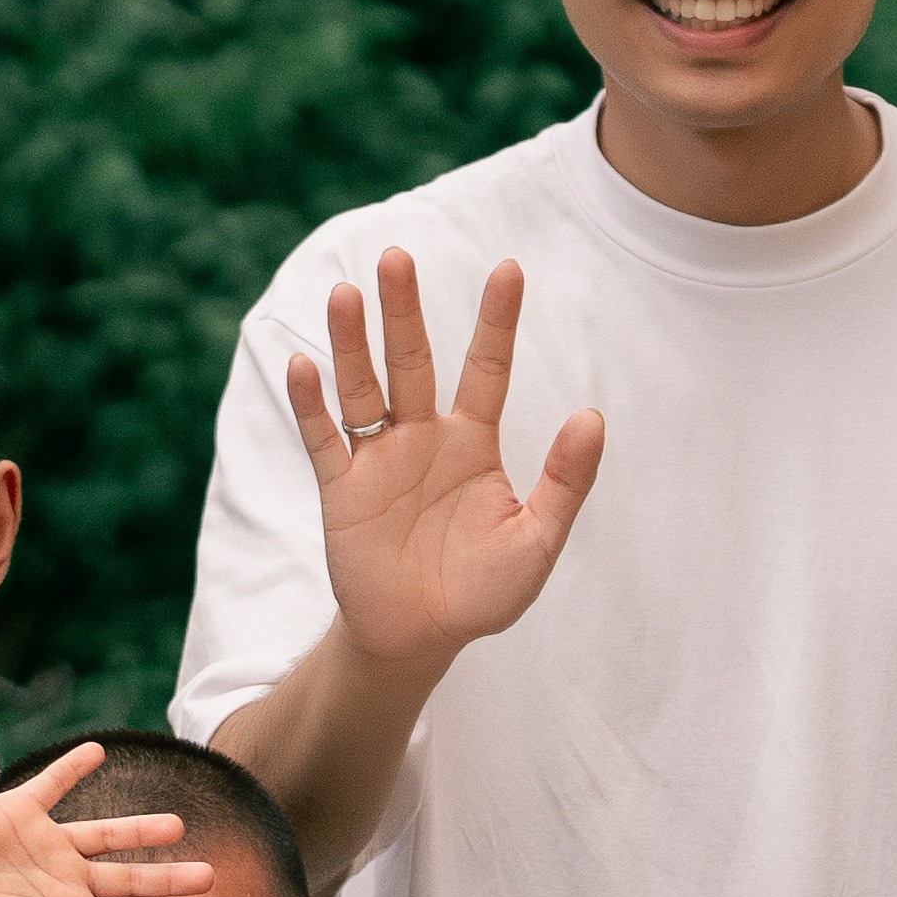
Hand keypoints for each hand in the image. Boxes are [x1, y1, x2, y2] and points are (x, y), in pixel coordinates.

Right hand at [291, 248, 604, 672]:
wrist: (421, 638)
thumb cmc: (482, 591)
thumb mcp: (536, 541)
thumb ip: (565, 482)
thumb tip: (592, 417)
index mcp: (473, 441)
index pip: (486, 368)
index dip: (496, 321)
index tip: (508, 269)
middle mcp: (423, 437)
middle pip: (412, 362)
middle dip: (403, 312)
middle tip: (397, 258)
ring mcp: (379, 459)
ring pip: (362, 389)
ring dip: (351, 344)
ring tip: (344, 293)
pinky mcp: (342, 490)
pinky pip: (324, 440)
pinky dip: (311, 406)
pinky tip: (304, 366)